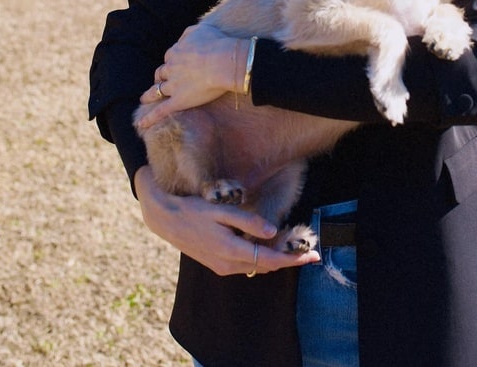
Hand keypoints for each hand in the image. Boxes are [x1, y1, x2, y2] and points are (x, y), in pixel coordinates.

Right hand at [135, 166, 319, 275]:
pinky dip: (260, 259)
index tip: (312, 257)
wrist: (164, 218)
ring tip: (293, 250)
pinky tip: (267, 248)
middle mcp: (227, 264)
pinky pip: (245, 265)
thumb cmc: (193, 209)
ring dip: (275, 260)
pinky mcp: (217, 264)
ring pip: (256, 267)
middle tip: (310, 254)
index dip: (293, 260)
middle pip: (266, 267)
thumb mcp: (221, 209)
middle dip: (288, 261)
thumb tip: (272, 232)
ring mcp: (221, 266)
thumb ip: (247, 221)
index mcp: (231, 250)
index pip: (270, 260)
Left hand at [137, 23, 243, 129]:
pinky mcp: (178, 101)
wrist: (224, 61)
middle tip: (160, 81)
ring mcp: (173, 86)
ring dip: (149, 95)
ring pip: (156, 91)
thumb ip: (189, 33)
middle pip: (161, 73)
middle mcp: (171, 68)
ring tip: (145, 99)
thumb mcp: (202, 30)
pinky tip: (141, 124)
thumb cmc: (217, 43)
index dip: (172, 62)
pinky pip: (161, 111)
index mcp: (176, 52)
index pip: (169, 57)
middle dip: (159, 77)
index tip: (176, 65)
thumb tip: (183, 38)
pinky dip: (150, 118)